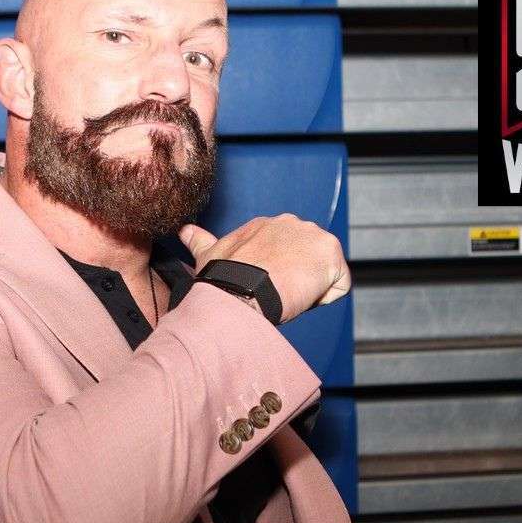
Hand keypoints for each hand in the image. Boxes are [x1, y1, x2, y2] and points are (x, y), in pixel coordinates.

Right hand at [178, 215, 350, 324]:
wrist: (241, 291)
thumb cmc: (223, 278)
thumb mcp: (209, 254)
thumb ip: (200, 240)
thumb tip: (183, 230)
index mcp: (267, 224)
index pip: (285, 250)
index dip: (277, 272)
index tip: (265, 285)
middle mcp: (293, 223)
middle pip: (307, 259)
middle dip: (296, 278)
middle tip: (275, 294)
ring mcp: (314, 237)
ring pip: (323, 272)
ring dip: (309, 288)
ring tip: (286, 297)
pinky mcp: (331, 256)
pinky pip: (338, 285)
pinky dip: (323, 298)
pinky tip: (301, 299)